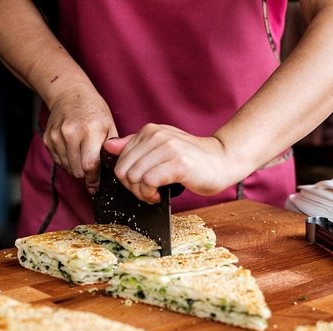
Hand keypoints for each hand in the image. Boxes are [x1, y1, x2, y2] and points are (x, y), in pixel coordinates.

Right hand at [42, 83, 116, 193]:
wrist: (70, 94)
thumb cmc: (94, 111)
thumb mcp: (109, 126)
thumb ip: (112, 149)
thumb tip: (115, 171)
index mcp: (91, 131)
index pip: (90, 165)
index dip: (93, 180)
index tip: (95, 186)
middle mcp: (71, 133)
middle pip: (77, 170)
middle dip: (85, 175)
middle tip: (91, 170)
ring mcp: (57, 136)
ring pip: (67, 167)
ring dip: (75, 168)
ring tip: (82, 157)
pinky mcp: (48, 138)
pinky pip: (58, 161)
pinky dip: (66, 161)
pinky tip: (72, 151)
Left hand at [105, 124, 237, 202]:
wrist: (223, 161)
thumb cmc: (193, 159)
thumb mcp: (162, 148)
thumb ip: (135, 146)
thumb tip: (109, 146)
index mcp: (150, 131)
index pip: (120, 159)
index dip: (127, 178)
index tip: (142, 184)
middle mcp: (156, 136)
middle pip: (123, 170)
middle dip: (132, 188)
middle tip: (148, 192)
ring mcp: (167, 148)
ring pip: (134, 177)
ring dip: (141, 193)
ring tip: (155, 194)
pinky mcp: (177, 163)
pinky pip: (148, 182)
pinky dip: (150, 194)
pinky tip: (160, 196)